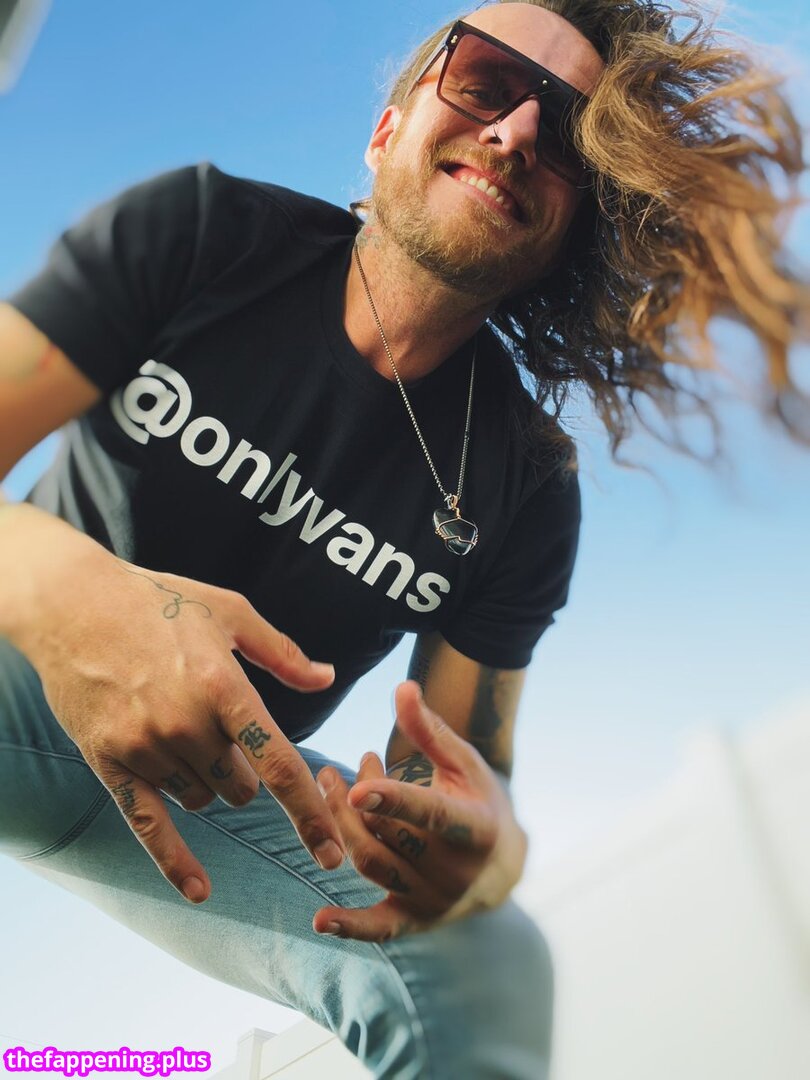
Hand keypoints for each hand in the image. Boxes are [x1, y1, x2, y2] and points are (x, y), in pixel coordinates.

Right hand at [26, 549, 345, 902]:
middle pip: (240, 787)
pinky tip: (199, 891)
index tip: (332, 852)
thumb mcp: (229, 612)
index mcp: (224, 686)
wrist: (73, 605)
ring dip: (204, 782)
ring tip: (178, 727)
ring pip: (200, 799)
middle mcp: (187, 723)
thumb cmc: (158, 601)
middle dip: (242, 772)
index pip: (278, 763)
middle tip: (216, 725)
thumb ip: (282, 653)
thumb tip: (327, 678)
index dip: (310, 813)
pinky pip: (148, 823)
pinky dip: (174, 861)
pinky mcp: (108, 761)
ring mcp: (145, 745)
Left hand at [312, 681, 527, 941]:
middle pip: (390, 835)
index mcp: (476, 829)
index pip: (430, 815)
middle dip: (352, 801)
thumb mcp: (462, 762)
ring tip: (328, 791)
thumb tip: (402, 687)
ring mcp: (435, 900)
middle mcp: (456, 872)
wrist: (500, 863)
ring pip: (374, 864)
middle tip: (331, 772)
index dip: (393, 800)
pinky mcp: (416, 920)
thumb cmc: (477, 798)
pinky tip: (319, 921)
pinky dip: (349, 927)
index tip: (357, 786)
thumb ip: (429, 729)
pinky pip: (380, 929)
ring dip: (342, 829)